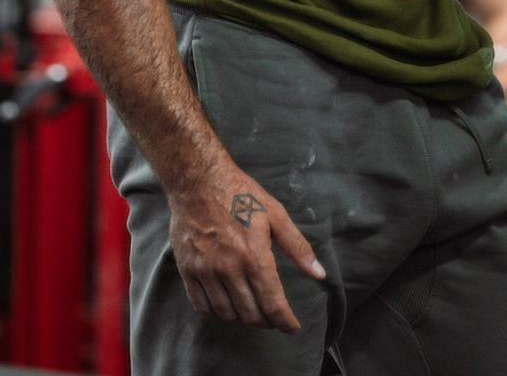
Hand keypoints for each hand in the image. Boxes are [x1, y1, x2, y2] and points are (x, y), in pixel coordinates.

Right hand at [166, 153, 324, 332]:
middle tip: (272, 316)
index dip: (285, 322)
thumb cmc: (239, 194)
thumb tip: (319, 274)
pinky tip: (225, 305)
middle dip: (266, 321)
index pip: (273, 304)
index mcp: (254, 256)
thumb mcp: (275, 214)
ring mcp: (205, 270)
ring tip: (250, 309)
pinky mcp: (187, 269)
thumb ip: (298, 247)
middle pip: (250, 314)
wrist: (196, 180)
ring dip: (242, 318)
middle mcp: (228, 268)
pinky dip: (215, 313)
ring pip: (226, 313)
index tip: (291, 327)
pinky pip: (201, 305)